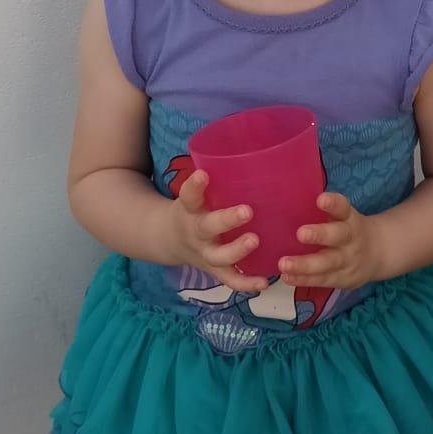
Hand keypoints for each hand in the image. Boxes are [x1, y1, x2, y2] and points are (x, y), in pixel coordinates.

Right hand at [167, 169, 268, 291]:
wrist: (166, 240)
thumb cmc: (196, 208)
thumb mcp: (197, 192)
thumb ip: (221, 177)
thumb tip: (265, 150)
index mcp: (190, 209)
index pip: (188, 195)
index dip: (194, 186)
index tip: (203, 174)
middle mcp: (196, 232)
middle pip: (207, 228)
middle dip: (226, 220)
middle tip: (247, 211)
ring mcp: (204, 254)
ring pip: (219, 257)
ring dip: (237, 251)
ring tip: (255, 241)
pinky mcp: (213, 271)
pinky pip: (230, 280)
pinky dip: (246, 284)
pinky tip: (264, 283)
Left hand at [279, 193, 385, 291]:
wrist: (378, 253)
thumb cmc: (348, 230)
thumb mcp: (343, 217)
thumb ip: (324, 212)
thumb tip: (287, 200)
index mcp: (349, 218)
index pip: (343, 208)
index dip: (333, 203)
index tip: (320, 199)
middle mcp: (350, 239)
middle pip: (338, 236)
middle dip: (320, 235)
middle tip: (301, 233)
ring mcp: (347, 261)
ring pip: (328, 263)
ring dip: (305, 265)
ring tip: (284, 264)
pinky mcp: (343, 278)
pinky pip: (322, 280)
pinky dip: (303, 279)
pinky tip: (287, 277)